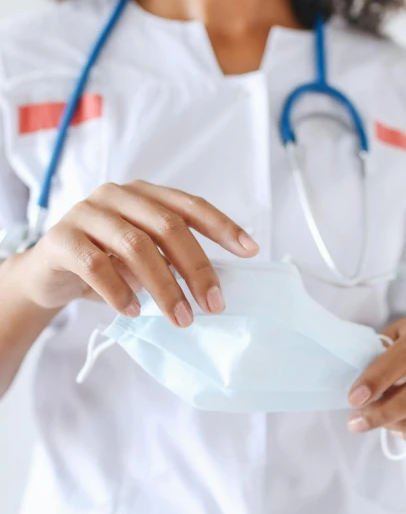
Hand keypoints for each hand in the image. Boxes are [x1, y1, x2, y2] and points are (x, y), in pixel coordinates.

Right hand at [19, 180, 258, 326]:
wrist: (47, 273)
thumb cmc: (106, 264)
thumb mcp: (143, 258)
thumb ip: (172, 260)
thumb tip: (214, 287)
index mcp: (144, 194)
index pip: (190, 206)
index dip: (223, 226)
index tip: (251, 251)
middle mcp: (117, 195)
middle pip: (168, 226)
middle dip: (197, 268)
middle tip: (214, 305)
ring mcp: (87, 213)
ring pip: (136, 245)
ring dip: (164, 287)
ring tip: (181, 319)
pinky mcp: (61, 239)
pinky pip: (96, 265)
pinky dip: (119, 292)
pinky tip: (133, 312)